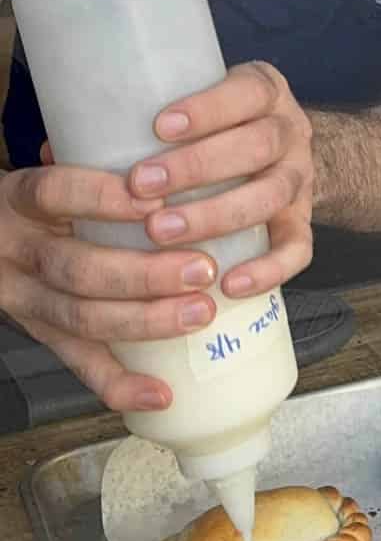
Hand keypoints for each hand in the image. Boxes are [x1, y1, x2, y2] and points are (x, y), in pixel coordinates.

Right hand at [0, 163, 218, 412]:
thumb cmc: (38, 197)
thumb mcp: (52, 170)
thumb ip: (95, 160)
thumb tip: (171, 147)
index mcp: (19, 199)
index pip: (54, 192)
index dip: (104, 199)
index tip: (158, 200)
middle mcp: (16, 252)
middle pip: (76, 268)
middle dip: (144, 274)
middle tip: (202, 269)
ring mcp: (23, 299)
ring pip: (80, 318)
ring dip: (144, 322)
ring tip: (199, 314)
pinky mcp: (38, 333)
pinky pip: (77, 364)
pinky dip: (120, 385)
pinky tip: (161, 394)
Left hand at [127, 60, 313, 301]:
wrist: (280, 157)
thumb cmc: (217, 132)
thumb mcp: (196, 109)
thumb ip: (138, 123)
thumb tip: (55, 150)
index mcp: (264, 94)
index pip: (247, 91)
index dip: (208, 108)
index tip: (158, 126)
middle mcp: (291, 133)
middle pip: (257, 145)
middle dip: (198, 166)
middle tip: (142, 185)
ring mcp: (301, 180)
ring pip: (271, 196)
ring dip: (216, 215)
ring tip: (162, 232)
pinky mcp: (302, 224)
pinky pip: (298, 249)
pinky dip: (268, 269)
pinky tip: (228, 284)